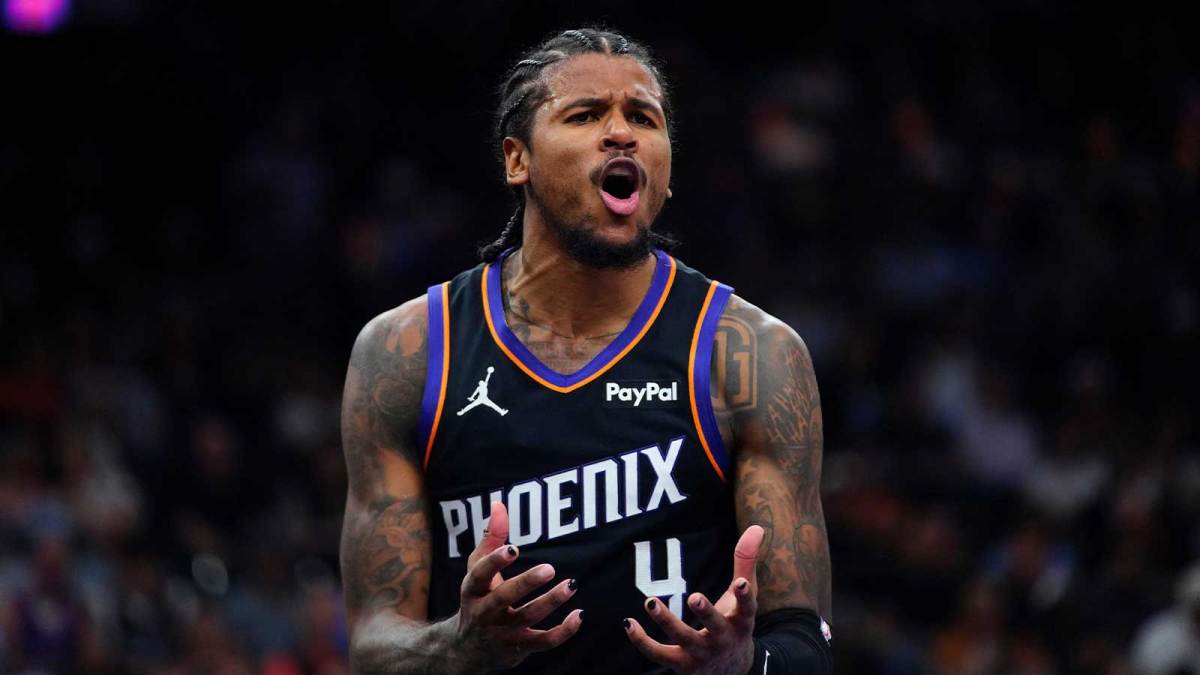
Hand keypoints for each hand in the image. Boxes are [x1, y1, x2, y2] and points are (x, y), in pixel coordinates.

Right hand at [453, 501, 582, 669]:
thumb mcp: (476, 569)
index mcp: (472, 590)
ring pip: (527, 618)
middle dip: (526, 583)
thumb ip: (490, 537)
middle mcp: (484, 613)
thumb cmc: (477, 598)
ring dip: (551, 602)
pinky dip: (563, 631)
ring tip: (571, 584)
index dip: (495, 563)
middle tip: (549, 568)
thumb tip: (500, 505)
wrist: (466, 649)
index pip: (480, 575)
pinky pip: (544, 642)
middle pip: (503, 599)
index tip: (514, 550)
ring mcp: (501, 633)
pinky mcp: (519, 648)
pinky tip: (579, 615)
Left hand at [625, 525, 764, 673]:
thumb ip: (746, 561)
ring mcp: (701, 653)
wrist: (731, 670)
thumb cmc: (734, 623)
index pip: (746, 609)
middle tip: (694, 597)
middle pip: (714, 626)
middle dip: (705, 613)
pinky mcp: (682, 664)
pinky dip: (642, 641)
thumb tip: (756, 527)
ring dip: (667, 622)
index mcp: (741, 621)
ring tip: (651, 602)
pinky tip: (629, 623)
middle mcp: (722, 639)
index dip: (744, 596)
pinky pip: (659, 654)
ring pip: (683, 639)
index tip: (741, 582)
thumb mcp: (743, 596)